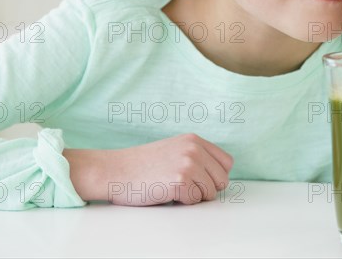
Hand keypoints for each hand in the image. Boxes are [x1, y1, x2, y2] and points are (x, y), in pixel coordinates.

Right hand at [98, 133, 233, 205]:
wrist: (115, 170)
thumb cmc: (141, 165)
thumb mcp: (173, 150)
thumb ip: (196, 156)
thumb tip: (221, 177)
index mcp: (194, 140)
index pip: (226, 163)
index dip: (215, 176)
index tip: (200, 180)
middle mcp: (194, 149)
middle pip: (222, 180)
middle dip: (206, 189)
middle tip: (184, 186)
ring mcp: (188, 163)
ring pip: (210, 193)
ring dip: (193, 196)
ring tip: (171, 187)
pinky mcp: (180, 180)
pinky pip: (195, 201)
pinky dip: (182, 202)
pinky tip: (165, 192)